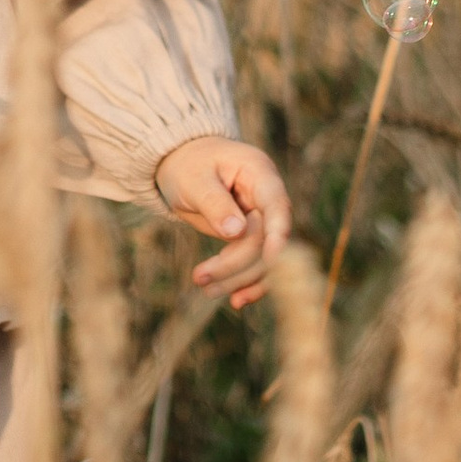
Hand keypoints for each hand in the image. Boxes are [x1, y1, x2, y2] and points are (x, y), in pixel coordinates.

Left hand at [156, 137, 292, 308]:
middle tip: (200, 278)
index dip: (278, 234)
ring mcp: (260, 217)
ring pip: (262, 256)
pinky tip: (235, 299)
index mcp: (259, 172)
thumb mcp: (193, 179)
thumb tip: (237, 232)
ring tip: (206, 289)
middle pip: (266, 238)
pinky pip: (255, 262)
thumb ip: (215, 203)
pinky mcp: (251, 235)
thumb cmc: (188, 164)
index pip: (277, 206)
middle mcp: (266, 196)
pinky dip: (245, 280)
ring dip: (238, 278)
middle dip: (238, 264)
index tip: (271, 260)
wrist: (182, 162)